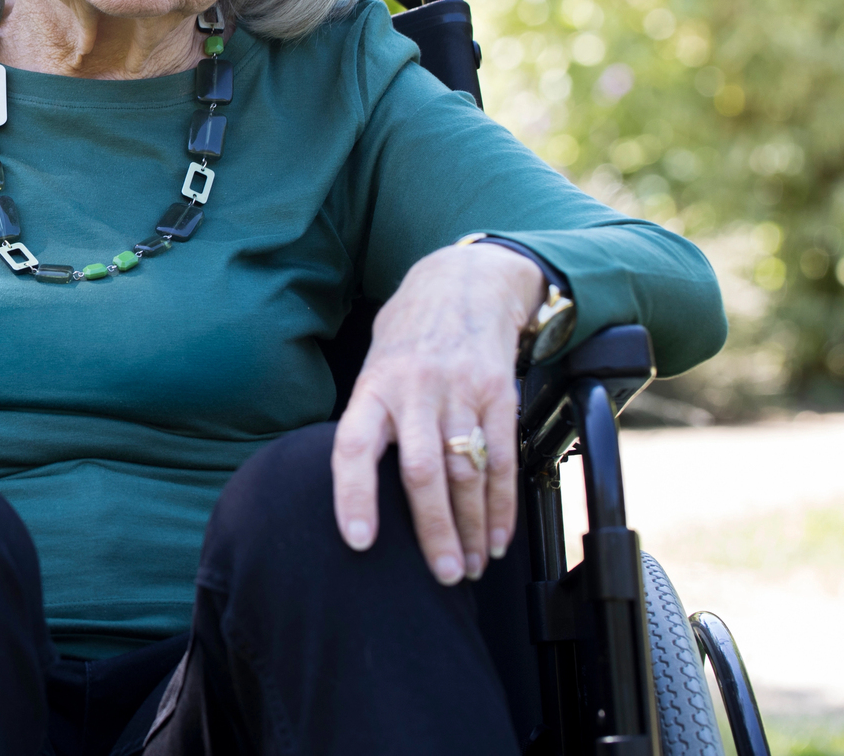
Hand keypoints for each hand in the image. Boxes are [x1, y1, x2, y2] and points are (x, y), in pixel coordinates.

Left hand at [330, 243, 540, 583]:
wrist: (465, 281)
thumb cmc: (410, 333)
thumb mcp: (375, 365)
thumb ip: (371, 418)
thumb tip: (358, 485)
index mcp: (373, 387)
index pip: (353, 445)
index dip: (353, 495)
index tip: (357, 540)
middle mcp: (414, 391)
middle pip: (421, 472)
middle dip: (432, 531)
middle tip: (440, 576)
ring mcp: (460, 392)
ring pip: (466, 472)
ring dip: (471, 528)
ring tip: (470, 567)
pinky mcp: (499, 394)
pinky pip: (503, 458)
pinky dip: (501, 505)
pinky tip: (497, 536)